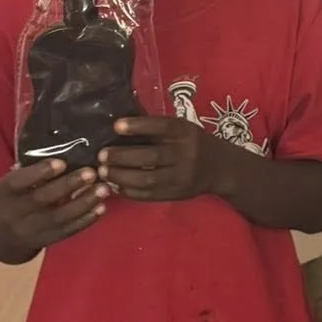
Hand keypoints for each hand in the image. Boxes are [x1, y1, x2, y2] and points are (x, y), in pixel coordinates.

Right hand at [0, 159, 106, 258]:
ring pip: (58, 218)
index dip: (40, 172)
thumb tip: (66, 151)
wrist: (1, 236)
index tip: (62, 163)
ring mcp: (30, 230)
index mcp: (5, 192)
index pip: (19, 182)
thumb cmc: (12, 198)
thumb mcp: (12, 183)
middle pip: (42, 200)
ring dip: (84, 203)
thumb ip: (32, 171)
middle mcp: (15, 212)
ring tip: (103, 189)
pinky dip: (86, 220)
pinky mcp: (45, 240)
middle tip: (91, 173)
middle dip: (68, 185)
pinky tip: (101, 208)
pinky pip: (67, 231)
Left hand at [98, 116, 225, 201]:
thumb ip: (157, 128)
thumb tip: (119, 126)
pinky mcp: (176, 194)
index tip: (116, 126)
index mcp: (186, 132)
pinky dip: (129, 191)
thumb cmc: (193, 143)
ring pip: (148, 179)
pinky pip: (149, 195)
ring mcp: (181, 177)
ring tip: (104, 172)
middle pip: (151, 156)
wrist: (220, 168)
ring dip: (121, 176)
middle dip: (122, 156)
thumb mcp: (183, 129)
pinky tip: (116, 185)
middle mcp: (186, 154)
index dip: (138, 126)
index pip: (162, 127)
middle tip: (101, 155)